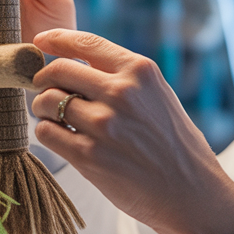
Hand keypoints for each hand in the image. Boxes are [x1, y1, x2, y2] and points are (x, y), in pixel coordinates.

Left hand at [30, 29, 233, 233]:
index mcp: (140, 71)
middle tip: (42, 89)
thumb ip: (124, 78)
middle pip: (58, 70)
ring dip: (42, 108)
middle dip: (44, 79)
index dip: (56, 39)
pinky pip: (47, 133)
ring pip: (47, 101)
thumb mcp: (159, 96)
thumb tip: (79, 65)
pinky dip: (47, 133)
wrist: (192, 194)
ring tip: (52, 117)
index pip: (86, 43)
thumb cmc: (175, 146)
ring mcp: (103, 124)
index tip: (41, 41)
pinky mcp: (88, 156)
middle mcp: (121, 92)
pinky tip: (59, 137)